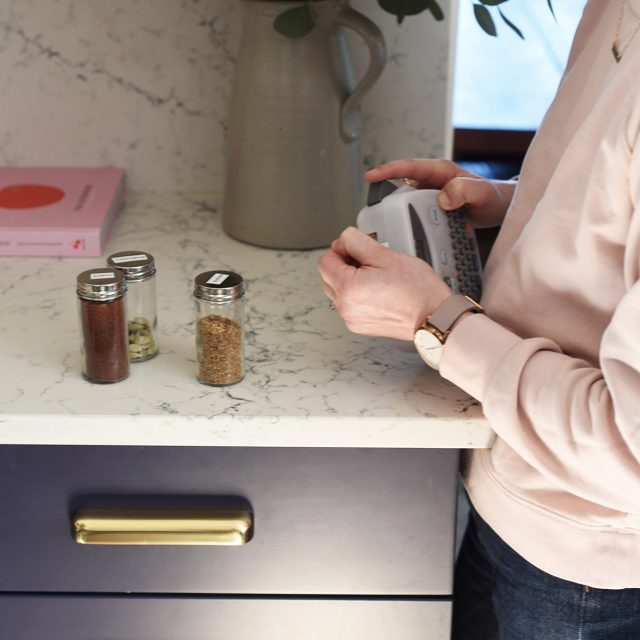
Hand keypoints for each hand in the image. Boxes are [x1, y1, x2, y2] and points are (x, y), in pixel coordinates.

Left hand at [317, 227, 451, 340]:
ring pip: (337, 291)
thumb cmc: (417, 289)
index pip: (325, 261)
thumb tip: (341, 241)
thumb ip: (356, 242)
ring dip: (349, 280)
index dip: (340, 250)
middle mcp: (345, 307)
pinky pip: (348, 304)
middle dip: (344, 265)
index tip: (357, 250)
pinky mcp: (359, 326)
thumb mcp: (385, 254)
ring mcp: (351, 319)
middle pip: (327, 277)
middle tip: (369, 262)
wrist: (434, 316)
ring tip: (376, 277)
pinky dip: (357, 295)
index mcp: (348, 288)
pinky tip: (377, 290)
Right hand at [365, 158, 515, 228]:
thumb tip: (443, 196)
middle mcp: (433, 182)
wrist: (502, 210)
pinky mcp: (433, 209)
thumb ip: (465, 190)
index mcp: (441, 172)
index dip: (388, 170)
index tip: (371, 175)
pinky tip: (406, 234)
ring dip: (396, 212)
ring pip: (406, 201)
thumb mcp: (482, 193)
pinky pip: (416, 213)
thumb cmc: (495, 198)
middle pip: (401, 185)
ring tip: (386, 226)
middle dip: (385, 196)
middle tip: (373, 210)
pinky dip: (409, 221)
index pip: (409, 167)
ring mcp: (432, 196)